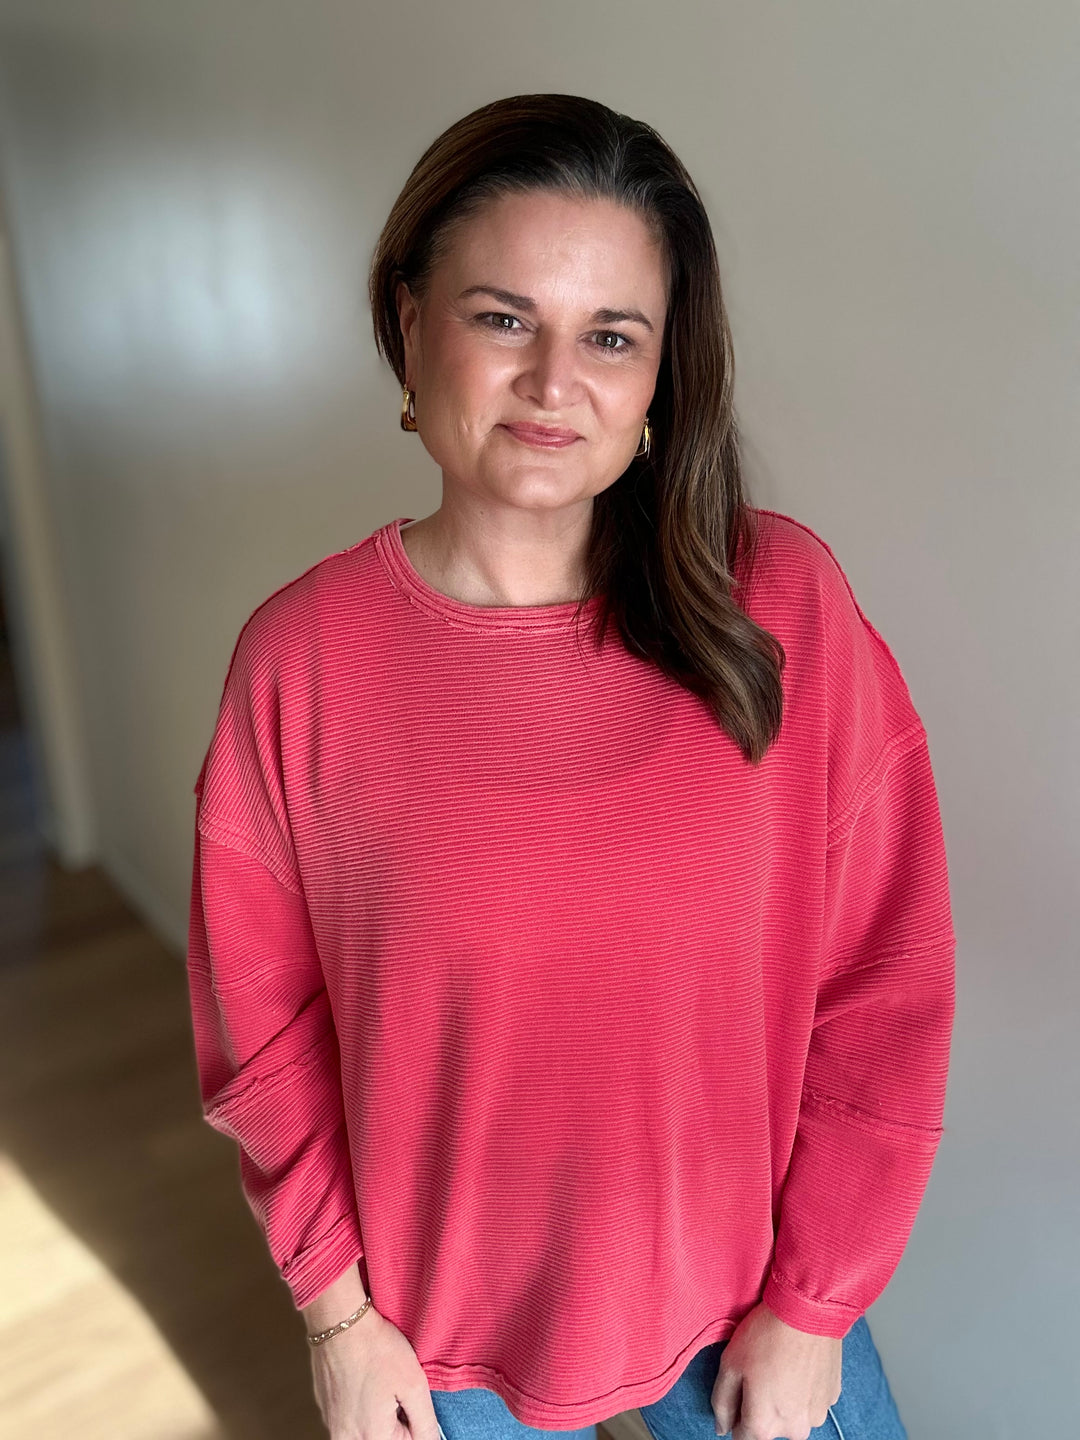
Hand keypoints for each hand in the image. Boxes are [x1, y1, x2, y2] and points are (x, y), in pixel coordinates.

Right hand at [310, 1303, 440, 1439]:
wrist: (339, 1320)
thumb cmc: (375, 1348)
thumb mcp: (414, 1384)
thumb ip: (425, 1422)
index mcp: (371, 1438)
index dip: (415, 1419)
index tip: (409, 1396)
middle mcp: (347, 1438)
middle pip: (385, 1437)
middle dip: (397, 1419)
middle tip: (395, 1388)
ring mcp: (332, 1423)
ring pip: (367, 1429)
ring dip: (379, 1413)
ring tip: (380, 1382)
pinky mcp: (325, 1408)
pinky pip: (350, 1417)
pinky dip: (361, 1404)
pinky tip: (365, 1378)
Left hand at [711, 1300, 841, 1439]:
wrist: (808, 1310)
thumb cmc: (765, 1335)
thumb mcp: (730, 1364)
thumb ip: (722, 1403)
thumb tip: (723, 1428)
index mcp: (764, 1426)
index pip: (742, 1437)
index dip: (736, 1412)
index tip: (740, 1386)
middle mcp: (793, 1430)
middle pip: (768, 1427)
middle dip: (761, 1406)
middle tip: (760, 1370)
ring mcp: (816, 1416)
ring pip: (791, 1415)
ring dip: (784, 1399)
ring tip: (780, 1364)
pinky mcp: (832, 1398)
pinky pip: (810, 1401)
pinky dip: (803, 1388)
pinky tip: (798, 1362)